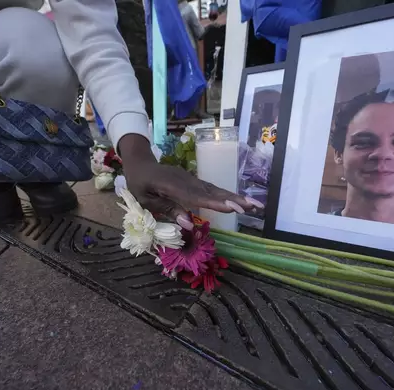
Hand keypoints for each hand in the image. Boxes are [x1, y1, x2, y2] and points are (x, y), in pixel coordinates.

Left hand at [118, 135, 263, 229]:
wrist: (140, 162)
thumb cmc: (140, 184)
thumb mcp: (145, 200)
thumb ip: (168, 210)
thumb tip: (188, 224)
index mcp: (172, 185)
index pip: (196, 196)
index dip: (215, 202)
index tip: (232, 207)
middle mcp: (186, 180)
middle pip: (212, 191)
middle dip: (234, 199)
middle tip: (254, 206)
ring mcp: (192, 179)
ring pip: (216, 189)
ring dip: (235, 197)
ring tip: (254, 205)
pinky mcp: (195, 181)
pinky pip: (212, 189)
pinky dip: (226, 195)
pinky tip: (239, 201)